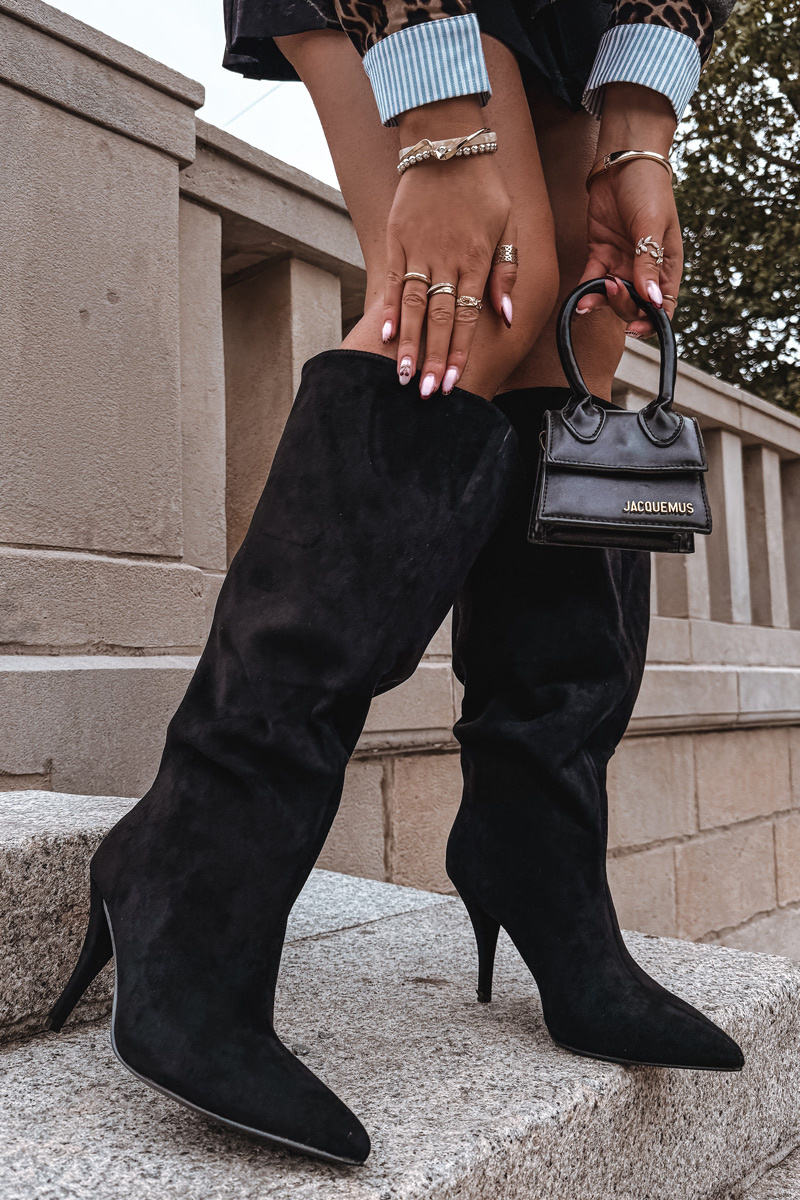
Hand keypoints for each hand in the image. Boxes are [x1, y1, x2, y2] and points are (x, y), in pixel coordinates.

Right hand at [383, 99, 516, 395]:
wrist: (447, 142)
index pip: (467, 316)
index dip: (459, 352)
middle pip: (439, 319)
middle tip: (428, 393)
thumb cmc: (484, 188)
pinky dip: (389, 308)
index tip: (454, 382)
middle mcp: (447, 258)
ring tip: (403, 376)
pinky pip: (393, 280)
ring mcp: (419, 249)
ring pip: (413, 306)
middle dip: (434, 359)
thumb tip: (506, 316)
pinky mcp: (398, 239)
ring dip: (409, 344)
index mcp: (477, 259)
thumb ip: (507, 273)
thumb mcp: (510, 225)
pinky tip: (384, 336)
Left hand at [578, 83, 680, 337]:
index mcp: (667, 264)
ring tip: (590, 299)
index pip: (663, 303)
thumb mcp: (651, 226)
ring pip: (613, 296)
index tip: (638, 328)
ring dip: (602, 301)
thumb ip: (648, 263)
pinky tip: (578, 300)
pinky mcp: (600, 254)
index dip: (653, 321)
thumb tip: (650, 299)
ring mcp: (622, 263)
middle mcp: (645, 268)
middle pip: (636, 304)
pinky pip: (593, 281)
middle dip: (623, 306)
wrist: (622, 161)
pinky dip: (586, 292)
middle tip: (612, 290)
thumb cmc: (648, 189)